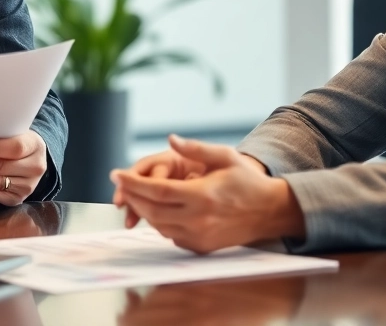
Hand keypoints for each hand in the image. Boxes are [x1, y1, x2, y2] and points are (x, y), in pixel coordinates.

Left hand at [110, 135, 302, 253]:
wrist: (270, 211)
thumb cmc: (247, 181)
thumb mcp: (224, 157)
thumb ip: (196, 149)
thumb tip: (171, 139)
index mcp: (203, 195)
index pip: (157, 191)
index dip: (133, 183)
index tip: (115, 173)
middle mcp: (199, 220)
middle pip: (152, 211)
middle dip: (133, 196)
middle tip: (122, 183)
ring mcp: (200, 237)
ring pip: (158, 225)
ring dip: (144, 210)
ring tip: (136, 194)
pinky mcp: (201, 247)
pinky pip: (171, 235)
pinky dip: (160, 222)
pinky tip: (158, 208)